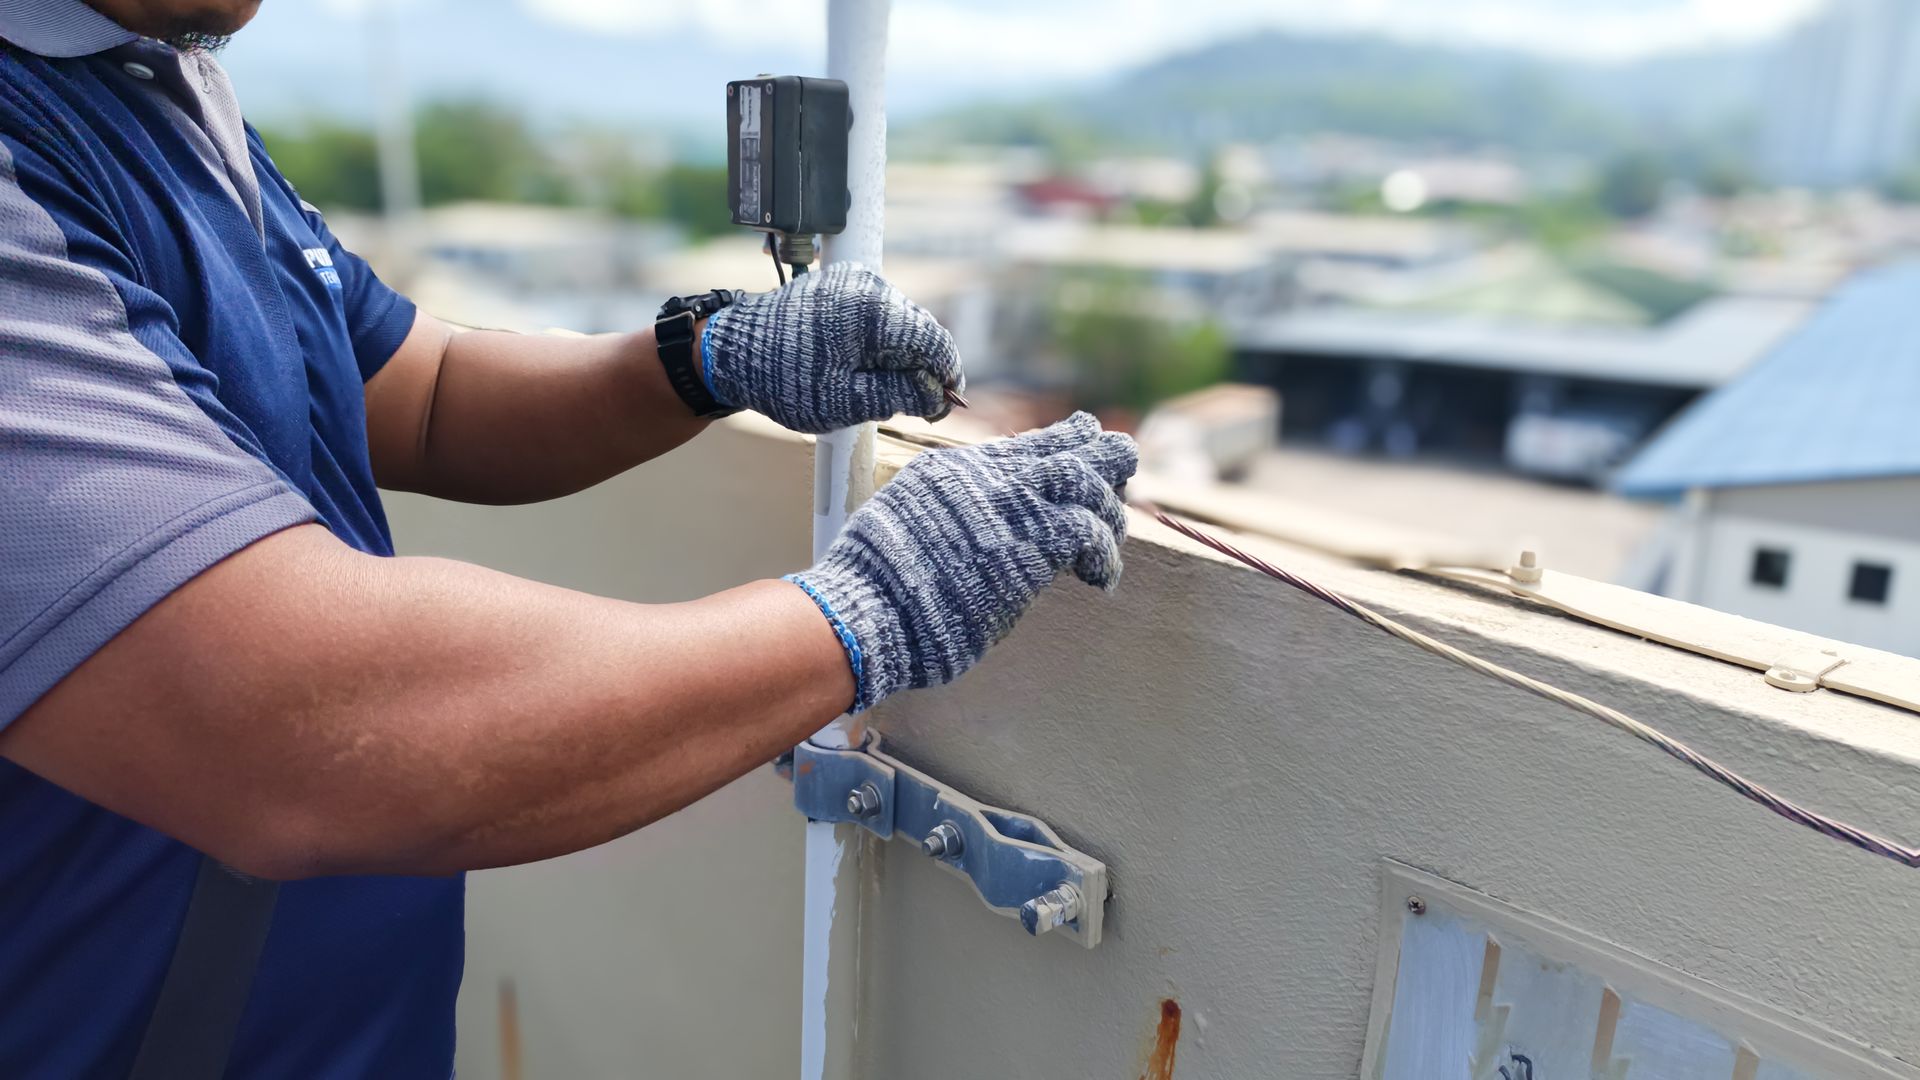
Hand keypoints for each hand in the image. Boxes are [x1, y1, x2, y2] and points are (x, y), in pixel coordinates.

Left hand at [700, 263, 961, 433]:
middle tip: (913, 406)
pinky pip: (877, 316)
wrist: (731, 351)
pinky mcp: (840, 286)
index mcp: (874, 312)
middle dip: (922, 368)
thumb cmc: (784, 378)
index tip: (946, 404)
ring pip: (900, 324)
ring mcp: (854, 282)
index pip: (934, 342)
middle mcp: (869, 286)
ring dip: (899, 357)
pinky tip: (862, 369)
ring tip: (877, 390)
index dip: (948, 376)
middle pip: (920, 331)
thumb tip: (938, 397)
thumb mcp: (846, 400)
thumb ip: (900, 395)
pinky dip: (879, 343)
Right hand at [785, 412, 1136, 710]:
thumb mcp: (902, 523)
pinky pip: (1089, 532)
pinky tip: (1102, 578)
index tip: (1088, 439)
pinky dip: (1105, 554)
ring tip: (1112, 538)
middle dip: (1103, 457)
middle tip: (1123, 471)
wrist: (867, 609)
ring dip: (1109, 510)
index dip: (1065, 440)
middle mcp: (986, 478)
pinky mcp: (1030, 546)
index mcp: (953, 470)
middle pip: (1067, 448)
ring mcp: (1010, 507)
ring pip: (1087, 481)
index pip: (1025, 444)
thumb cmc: (872, 588)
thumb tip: (965, 529)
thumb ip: (942, 513)